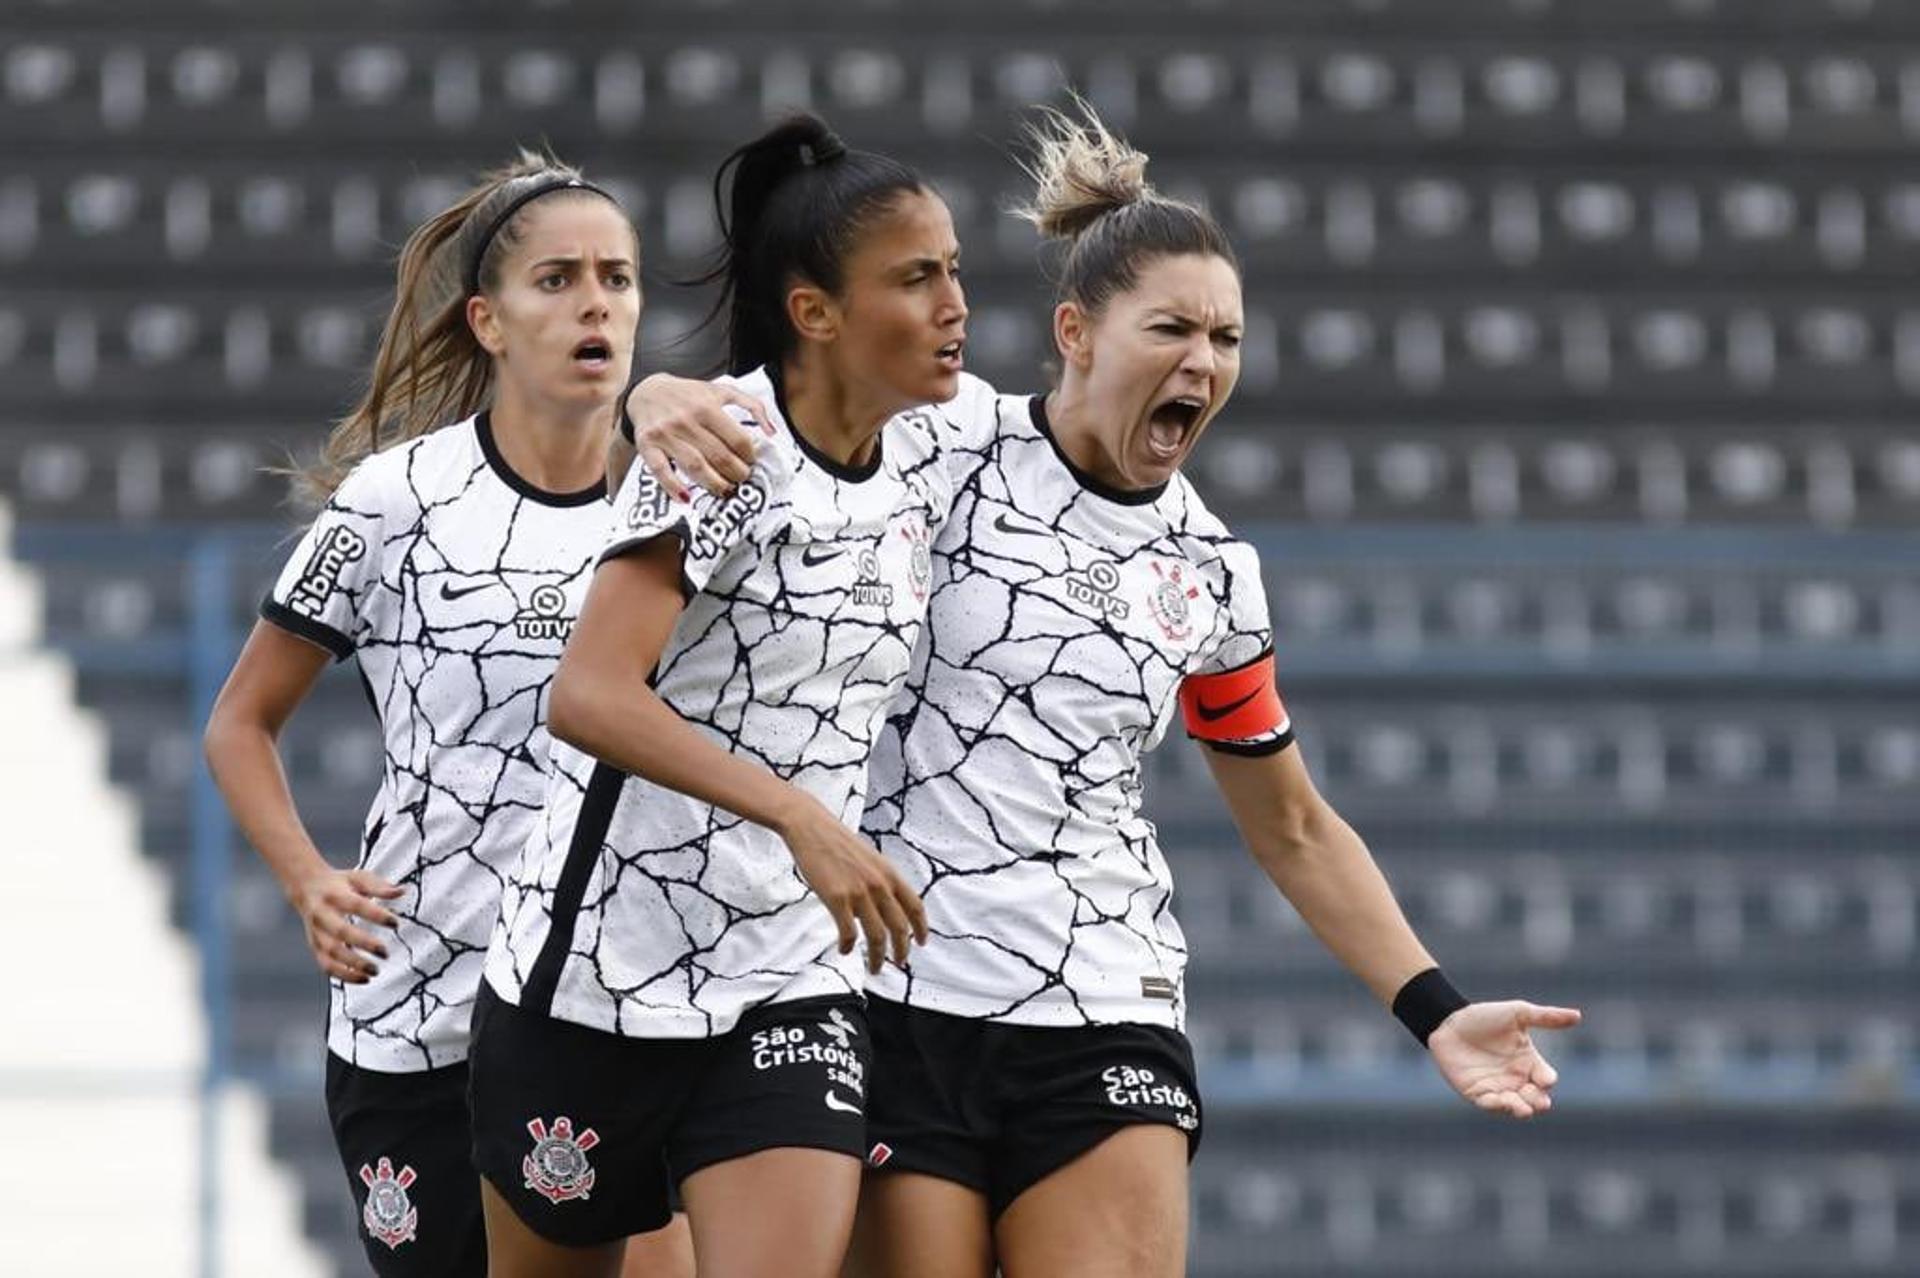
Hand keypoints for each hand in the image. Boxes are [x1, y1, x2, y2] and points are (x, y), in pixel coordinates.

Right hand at [288, 867, 402, 983]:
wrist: (305, 888)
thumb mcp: (359, 878)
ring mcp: (316, 932)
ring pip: (331, 952)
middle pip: (341, 931)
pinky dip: (344, 976)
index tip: (395, 923)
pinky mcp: (314, 946)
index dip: (376, 915)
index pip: (357, 905)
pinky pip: (326, 965)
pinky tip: (364, 979)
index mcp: (336, 894)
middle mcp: (322, 914)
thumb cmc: (339, 884)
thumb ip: (380, 887)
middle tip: (385, 953)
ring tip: (375, 971)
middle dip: (364, 944)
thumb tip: (402, 891)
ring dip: (354, 965)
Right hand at [625, 373, 771, 499]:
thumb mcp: (721, 390)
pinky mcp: (647, 445)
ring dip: (714, 484)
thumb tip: (772, 432)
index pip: (738, 440)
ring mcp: (666, 434)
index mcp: (707, 406)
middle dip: (736, 474)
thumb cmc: (688, 395)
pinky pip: (660, 470)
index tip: (751, 462)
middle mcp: (687, 420)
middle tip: (740, 480)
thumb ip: (751, 405)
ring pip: (695, 466)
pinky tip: (686, 497)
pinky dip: (673, 487)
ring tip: (724, 490)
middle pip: (719, 456)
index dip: (749, 456)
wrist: (646, 391)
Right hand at [776, 798, 927, 973]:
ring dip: (876, 957)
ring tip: (874, 967)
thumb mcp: (869, 858)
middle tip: (899, 963)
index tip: (922, 941)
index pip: (915, 906)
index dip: (921, 927)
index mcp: (889, 873)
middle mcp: (879, 884)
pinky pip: (848, 932)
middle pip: (899, 927)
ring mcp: (859, 892)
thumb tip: (883, 907)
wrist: (811, 827)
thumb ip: (880, 881)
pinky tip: (844, 950)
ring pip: (876, 936)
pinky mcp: (837, 898)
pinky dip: (847, 946)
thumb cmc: (836, 842)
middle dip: (901, 950)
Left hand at [1428, 1000, 1581, 1118]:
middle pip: (1536, 1098)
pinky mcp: (1478, 1093)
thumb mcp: (1517, 1013)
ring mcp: (1499, 1088)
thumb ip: (1546, 1016)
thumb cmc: (1486, 1016)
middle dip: (1538, 1101)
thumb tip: (1578, 1016)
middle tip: (1537, 1100)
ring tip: (1522, 1108)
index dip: (1547, 1080)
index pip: (1546, 1078)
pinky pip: (1491, 1106)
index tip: (1545, 1078)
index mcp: (1530, 1062)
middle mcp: (1517, 1079)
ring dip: (1521, 1109)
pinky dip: (1498, 1107)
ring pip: (1516, 1106)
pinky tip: (1501, 1102)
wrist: (1450, 1021)